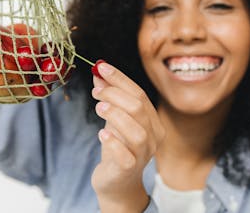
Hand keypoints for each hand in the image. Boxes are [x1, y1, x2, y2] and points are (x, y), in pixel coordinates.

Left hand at [91, 62, 164, 212]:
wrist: (117, 183)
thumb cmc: (117, 147)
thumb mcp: (113, 119)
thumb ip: (110, 98)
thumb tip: (99, 73)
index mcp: (152, 121)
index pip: (140, 94)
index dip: (120, 78)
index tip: (101, 66)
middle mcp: (153, 137)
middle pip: (138, 108)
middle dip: (115, 94)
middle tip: (96, 91)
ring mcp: (143, 155)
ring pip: (136, 131)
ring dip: (115, 115)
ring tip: (98, 107)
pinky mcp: (129, 170)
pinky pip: (125, 156)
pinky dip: (113, 142)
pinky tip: (101, 133)